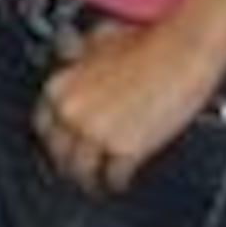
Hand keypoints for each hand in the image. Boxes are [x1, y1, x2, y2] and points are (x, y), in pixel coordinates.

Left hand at [34, 17, 225, 194]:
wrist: (183, 49)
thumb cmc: (149, 41)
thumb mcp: (97, 41)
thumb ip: (79, 57)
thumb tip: (73, 58)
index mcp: (60, 85)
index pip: (42, 126)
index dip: (54, 140)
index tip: (60, 148)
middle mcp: (71, 111)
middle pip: (58, 153)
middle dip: (68, 163)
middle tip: (77, 171)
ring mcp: (96, 132)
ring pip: (81, 171)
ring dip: (89, 180)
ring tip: (97, 185)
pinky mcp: (125, 148)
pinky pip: (114, 176)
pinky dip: (117, 182)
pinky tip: (120, 183)